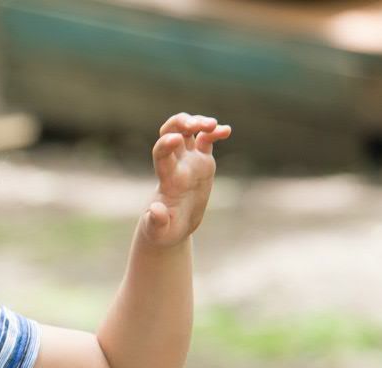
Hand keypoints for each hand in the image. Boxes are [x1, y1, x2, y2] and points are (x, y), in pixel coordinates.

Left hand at [143, 113, 231, 247]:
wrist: (172, 226)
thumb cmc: (164, 231)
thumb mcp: (159, 231)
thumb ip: (156, 222)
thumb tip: (155, 210)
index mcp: (166, 178)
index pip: (161, 154)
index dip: (165, 144)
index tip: (175, 139)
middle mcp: (175, 164)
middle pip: (171, 132)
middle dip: (180, 122)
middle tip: (195, 124)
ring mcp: (188, 160)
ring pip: (189, 131)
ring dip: (199, 121)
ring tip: (214, 125)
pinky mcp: (201, 161)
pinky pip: (206, 139)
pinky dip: (215, 132)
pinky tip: (226, 131)